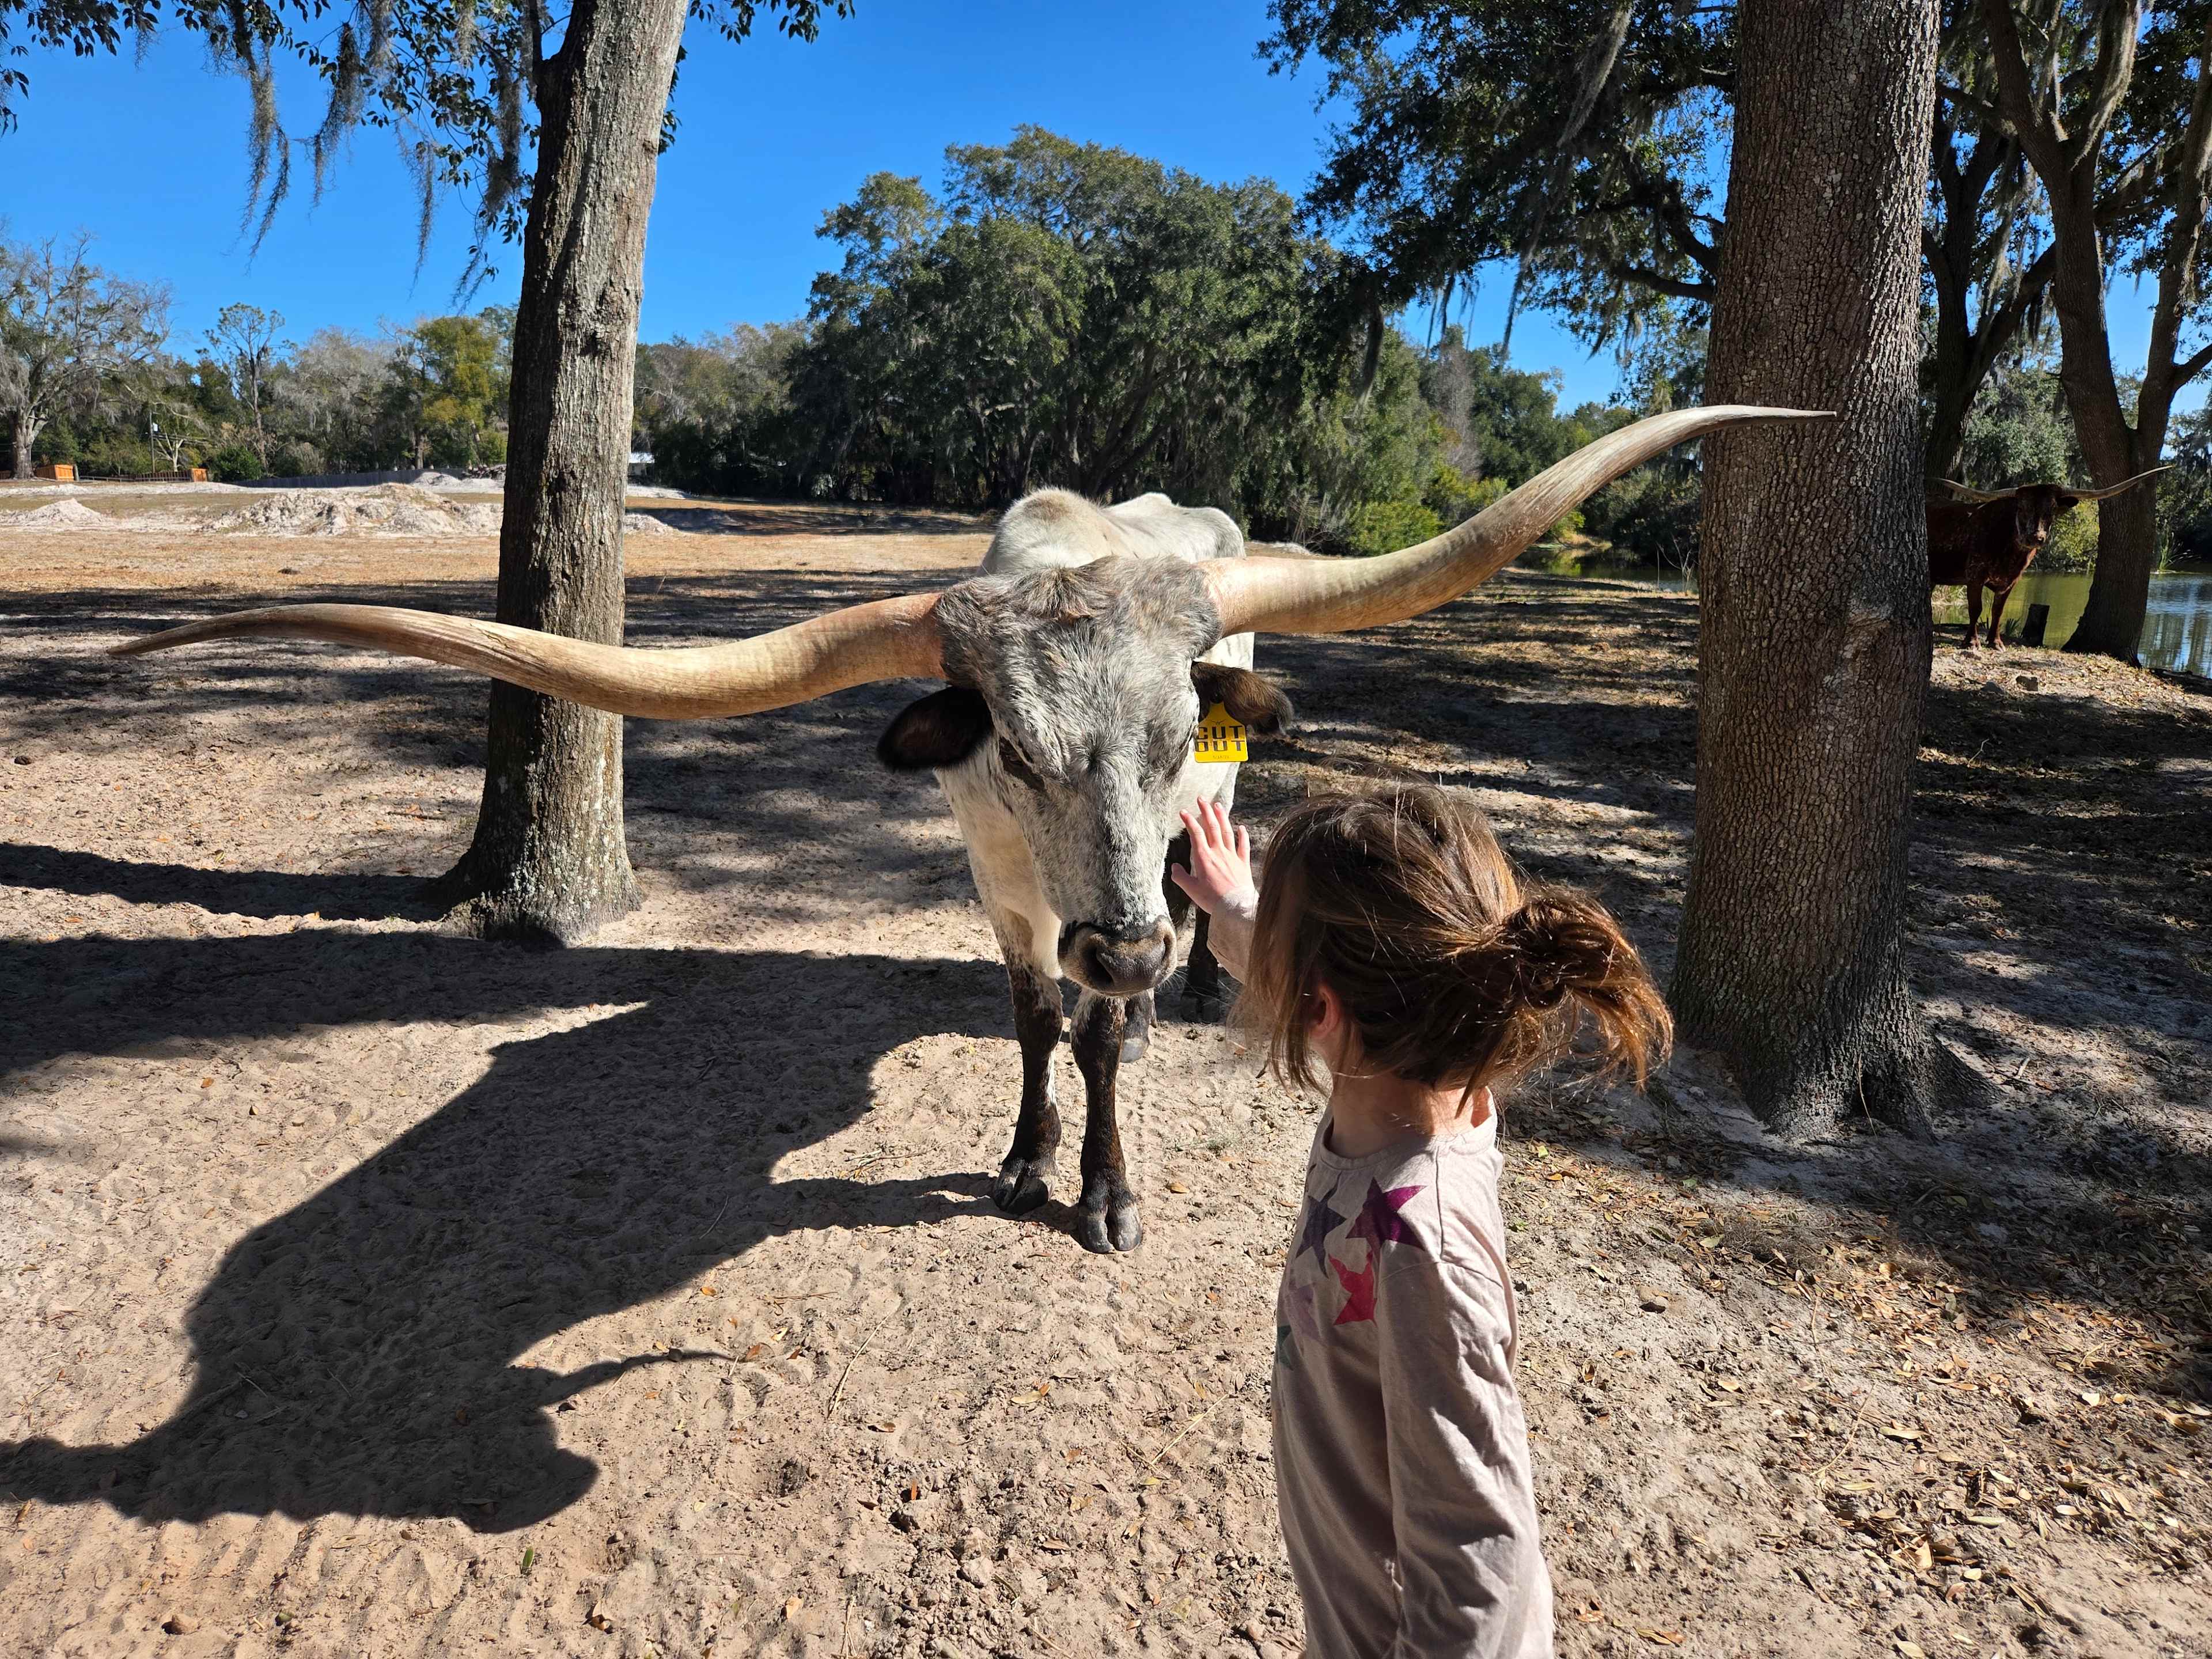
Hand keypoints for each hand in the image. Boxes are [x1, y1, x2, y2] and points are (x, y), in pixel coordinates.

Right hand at [1171, 799, 1255, 916]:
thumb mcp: (1191, 890)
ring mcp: (1232, 856)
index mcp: (1203, 858)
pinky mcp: (1243, 863)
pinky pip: (1243, 845)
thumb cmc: (1212, 899)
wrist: (1235, 907)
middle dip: (1205, 811)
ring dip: (1222, 817)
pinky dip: (1242, 835)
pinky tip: (1241, 827)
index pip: (1195, 833)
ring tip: (1218, 805)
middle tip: (1201, 799)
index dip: (1188, 821)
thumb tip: (1174, 867)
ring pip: (1226, 832)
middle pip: (1212, 827)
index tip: (1183, 811)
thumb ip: (1180, 877)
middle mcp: (1218, 853)